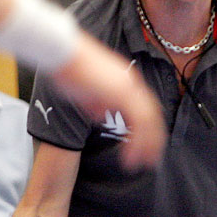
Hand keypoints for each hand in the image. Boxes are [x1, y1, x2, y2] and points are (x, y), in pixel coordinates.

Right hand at [52, 32, 165, 170]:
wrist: (63, 52)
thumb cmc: (67, 68)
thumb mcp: (85, 91)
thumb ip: (97, 103)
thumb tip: (103, 116)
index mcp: (125, 80)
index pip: (144, 106)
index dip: (147, 127)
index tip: (145, 144)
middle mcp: (132, 83)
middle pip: (152, 115)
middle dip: (153, 139)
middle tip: (151, 159)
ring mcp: (129, 88)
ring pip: (148, 122)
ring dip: (147, 145)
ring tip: (143, 164)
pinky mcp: (123, 94)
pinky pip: (138, 123)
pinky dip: (138, 142)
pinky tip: (130, 158)